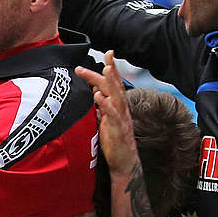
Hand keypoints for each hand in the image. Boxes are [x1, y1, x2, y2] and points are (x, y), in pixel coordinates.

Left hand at [75, 51, 138, 174]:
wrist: (124, 162)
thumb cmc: (114, 142)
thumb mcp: (105, 120)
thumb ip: (100, 107)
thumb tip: (94, 93)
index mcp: (117, 106)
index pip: (114, 83)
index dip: (111, 68)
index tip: (108, 54)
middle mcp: (121, 109)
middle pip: (115, 85)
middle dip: (110, 69)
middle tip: (106, 55)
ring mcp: (121, 118)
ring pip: (116, 96)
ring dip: (111, 82)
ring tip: (105, 69)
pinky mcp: (117, 129)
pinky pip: (111, 115)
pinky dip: (105, 104)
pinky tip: (98, 96)